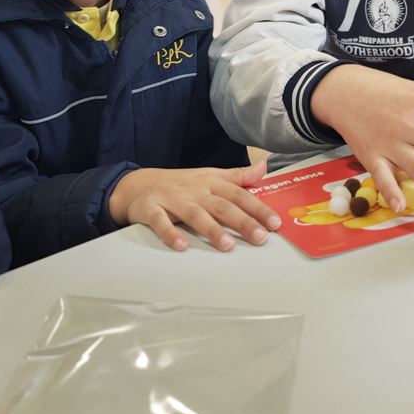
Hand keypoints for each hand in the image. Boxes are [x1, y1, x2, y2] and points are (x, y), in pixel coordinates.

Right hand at [108, 163, 280, 251]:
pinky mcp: (151, 209)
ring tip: (228, 245)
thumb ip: (237, 176)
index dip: (258, 208)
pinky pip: (161, 222)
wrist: (138, 185)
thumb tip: (263, 168)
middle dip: (243, 221)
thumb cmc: (180, 184)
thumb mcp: (209, 175)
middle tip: (260, 238)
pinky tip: (181, 246)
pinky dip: (170, 234)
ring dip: (211, 229)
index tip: (275, 224)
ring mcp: (173, 199)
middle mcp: (195, 190)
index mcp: (211, 182)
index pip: (239, 195)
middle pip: (222, 206)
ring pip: (195, 214)